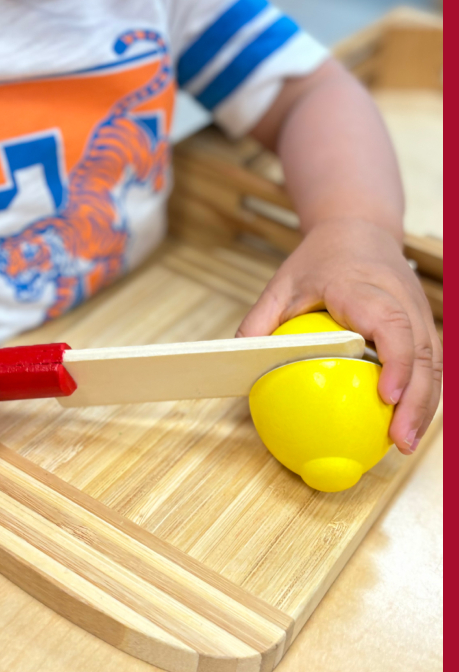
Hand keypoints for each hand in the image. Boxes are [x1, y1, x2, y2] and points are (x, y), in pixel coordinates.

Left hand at [237, 220, 440, 453]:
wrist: (359, 229)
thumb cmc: (319, 260)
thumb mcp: (281, 284)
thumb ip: (260, 321)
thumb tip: (237, 363)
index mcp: (365, 288)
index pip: (391, 324)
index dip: (397, 361)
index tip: (388, 395)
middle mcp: (402, 299)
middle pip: (423, 351)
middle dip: (417, 398)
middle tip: (399, 439)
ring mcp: (419, 311)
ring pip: (434, 360)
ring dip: (425, 403)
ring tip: (404, 442)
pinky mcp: (424, 323)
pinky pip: (431, 361)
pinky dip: (424, 393)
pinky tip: (405, 423)